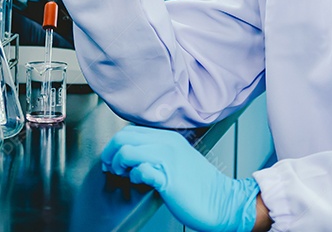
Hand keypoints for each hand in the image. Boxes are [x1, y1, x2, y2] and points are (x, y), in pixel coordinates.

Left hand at [101, 126, 259, 231]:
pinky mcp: (168, 178)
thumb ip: (158, 152)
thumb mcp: (178, 159)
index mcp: (169, 137)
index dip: (115, 145)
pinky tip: (140, 182)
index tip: (112, 159)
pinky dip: (134, 177)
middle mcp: (167, 143)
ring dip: (118, 165)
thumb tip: (133, 155)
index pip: (130, 130)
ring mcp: (168, 159)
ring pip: (127, 150)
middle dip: (110, 153)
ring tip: (124, 176)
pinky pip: (140, 170)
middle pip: (124, 137)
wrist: (221, 201)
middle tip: (112, 168)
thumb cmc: (199, 185)